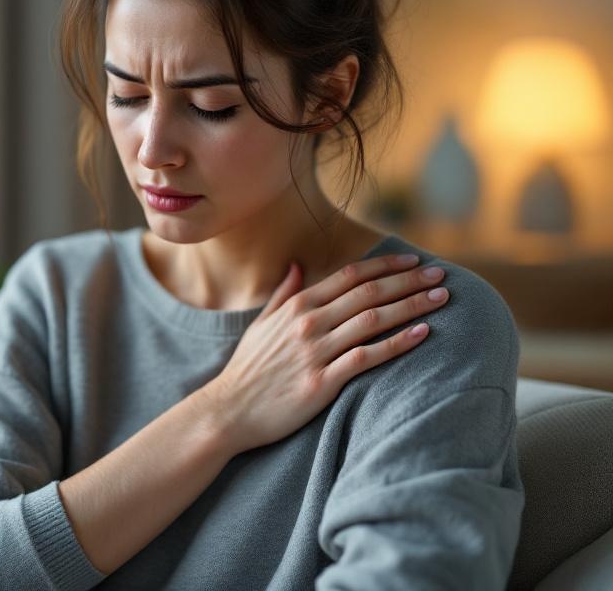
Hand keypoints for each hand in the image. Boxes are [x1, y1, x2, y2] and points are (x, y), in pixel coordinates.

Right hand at [200, 253, 448, 456]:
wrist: (229, 411)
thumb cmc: (248, 369)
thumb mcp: (262, 324)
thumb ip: (284, 294)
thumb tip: (299, 266)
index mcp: (297, 306)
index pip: (350, 276)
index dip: (385, 266)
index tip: (413, 261)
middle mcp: (307, 323)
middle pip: (368, 293)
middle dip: (408, 281)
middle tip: (441, 275)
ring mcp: (315, 352)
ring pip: (373, 320)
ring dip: (411, 306)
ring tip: (442, 299)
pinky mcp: (321, 382)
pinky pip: (367, 357)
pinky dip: (397, 343)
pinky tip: (422, 334)